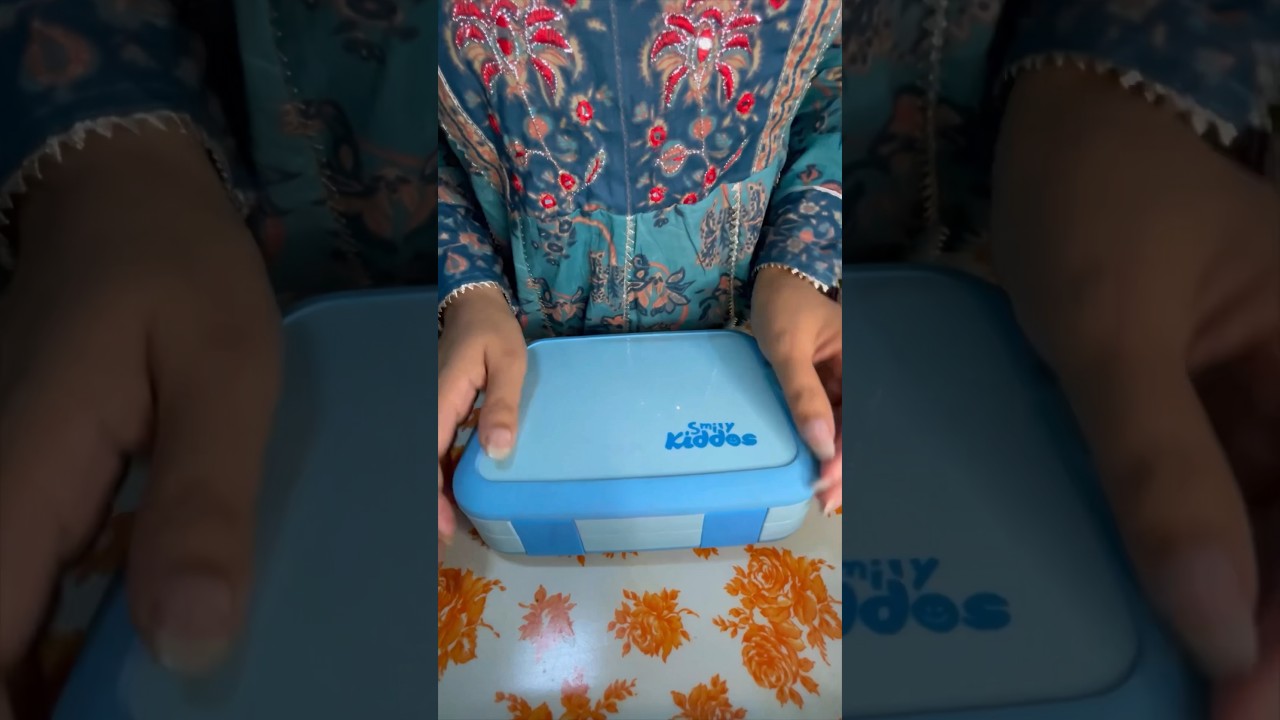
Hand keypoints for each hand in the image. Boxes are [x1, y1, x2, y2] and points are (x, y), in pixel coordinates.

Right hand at [0, 129, 279, 704]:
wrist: (126, 197)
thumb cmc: (180, 275)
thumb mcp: (224, 379)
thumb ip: (202, 506)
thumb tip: (189, 645)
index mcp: (20, 486)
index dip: (23, 713)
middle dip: (57, 700)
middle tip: (161, 705)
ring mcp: (1, 494)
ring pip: (12, 622)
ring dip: (70, 676)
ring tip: (162, 685)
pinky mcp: (26, 487)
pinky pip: (34, 582)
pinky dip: (82, 628)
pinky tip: (156, 629)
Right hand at [437, 285, 525, 559]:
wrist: (473, 306)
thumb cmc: (493, 331)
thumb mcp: (508, 363)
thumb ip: (501, 405)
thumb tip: (498, 450)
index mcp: (441, 399)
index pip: (428, 457)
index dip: (433, 497)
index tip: (444, 528)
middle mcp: (427, 409)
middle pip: (418, 467)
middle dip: (427, 507)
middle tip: (441, 546)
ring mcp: (429, 411)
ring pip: (423, 461)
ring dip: (432, 494)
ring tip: (447, 529)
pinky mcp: (435, 412)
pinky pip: (431, 450)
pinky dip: (437, 476)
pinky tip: (452, 495)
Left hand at [751, 267, 842, 512]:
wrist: (773, 280)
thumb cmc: (783, 305)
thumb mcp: (787, 348)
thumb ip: (802, 394)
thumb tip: (818, 444)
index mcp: (861, 362)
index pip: (862, 418)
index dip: (848, 454)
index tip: (828, 479)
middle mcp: (857, 374)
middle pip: (857, 428)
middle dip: (842, 465)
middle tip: (823, 500)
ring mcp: (842, 380)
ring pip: (843, 428)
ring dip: (831, 459)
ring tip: (818, 492)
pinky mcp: (825, 384)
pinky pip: (827, 418)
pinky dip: (819, 443)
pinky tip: (810, 464)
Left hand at [993, 69, 1278, 719]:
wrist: (1065, 131)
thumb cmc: (1099, 205)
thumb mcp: (1115, 332)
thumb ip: (1162, 469)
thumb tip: (1216, 619)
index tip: (1245, 699)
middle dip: (1268, 635)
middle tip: (1208, 709)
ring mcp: (1261, 408)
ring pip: (1261, 531)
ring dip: (1226, 606)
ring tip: (1179, 681)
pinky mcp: (1203, 410)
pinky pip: (1208, 498)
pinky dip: (1180, 554)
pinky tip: (1149, 603)